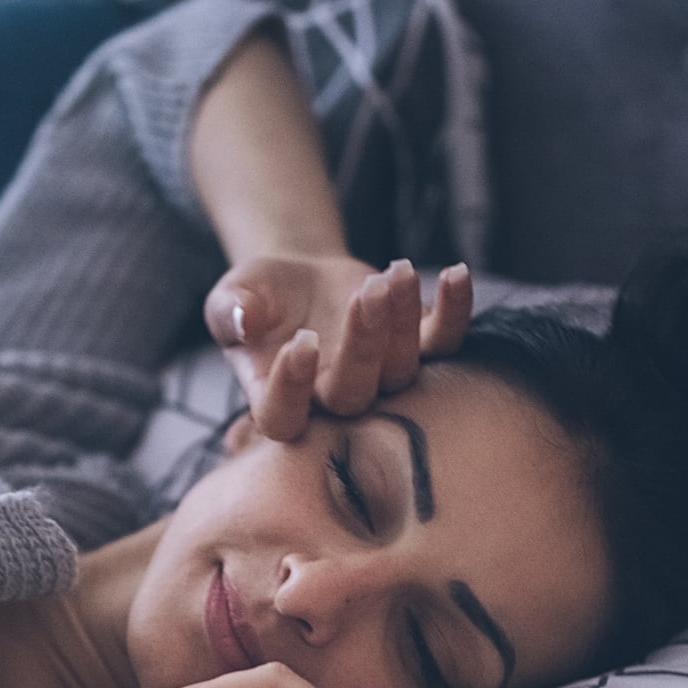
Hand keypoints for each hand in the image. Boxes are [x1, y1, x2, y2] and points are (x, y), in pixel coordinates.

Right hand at [203, 257, 474, 443]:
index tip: (300, 342)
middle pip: (354, 396)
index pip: (282, 416)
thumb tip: (241, 319)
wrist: (299, 280)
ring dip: (403, 321)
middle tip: (366, 292)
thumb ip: (230, 310)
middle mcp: (332, 404)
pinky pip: (444, 344)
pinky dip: (456, 313)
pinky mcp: (415, 352)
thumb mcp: (233, 295)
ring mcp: (380, 381)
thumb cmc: (259, 296)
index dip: (292, 388)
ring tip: (396, 271)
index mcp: (277, 401)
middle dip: (365, 344)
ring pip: (401, 371)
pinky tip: (457, 274)